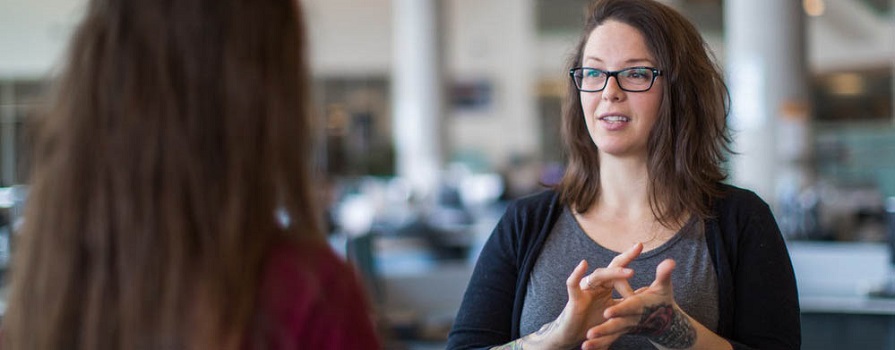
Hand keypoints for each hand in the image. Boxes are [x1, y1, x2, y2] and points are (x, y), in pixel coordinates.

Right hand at [543, 243, 641, 347]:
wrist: (577, 337)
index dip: (629, 257)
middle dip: (625, 257)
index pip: (619, 269)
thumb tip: (647, 290)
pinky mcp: (574, 299)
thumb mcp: (616, 310)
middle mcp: (596, 284)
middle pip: (611, 267)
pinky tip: (583, 264)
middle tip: (638, 247)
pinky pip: (573, 283)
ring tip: (629, 272)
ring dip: (613, 273)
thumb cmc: (595, 322)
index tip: (639, 245)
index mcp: (606, 286)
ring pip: (598, 275)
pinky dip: (577, 274)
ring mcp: (585, 290)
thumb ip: (628, 300)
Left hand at [582, 259, 696, 349]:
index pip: (629, 307)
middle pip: (617, 324)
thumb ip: (664, 275)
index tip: (607, 313)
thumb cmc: (663, 301)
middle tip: (590, 333)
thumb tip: (670, 261)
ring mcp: (627, 327)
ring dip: (599, 340)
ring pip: (611, 334)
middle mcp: (632, 318)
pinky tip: (586, 348)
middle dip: (604, 329)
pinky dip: (599, 345)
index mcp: (640, 306)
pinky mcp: (623, 331)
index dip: (619, 309)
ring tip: (585, 344)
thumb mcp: (664, 288)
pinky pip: (610, 340)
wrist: (666, 321)